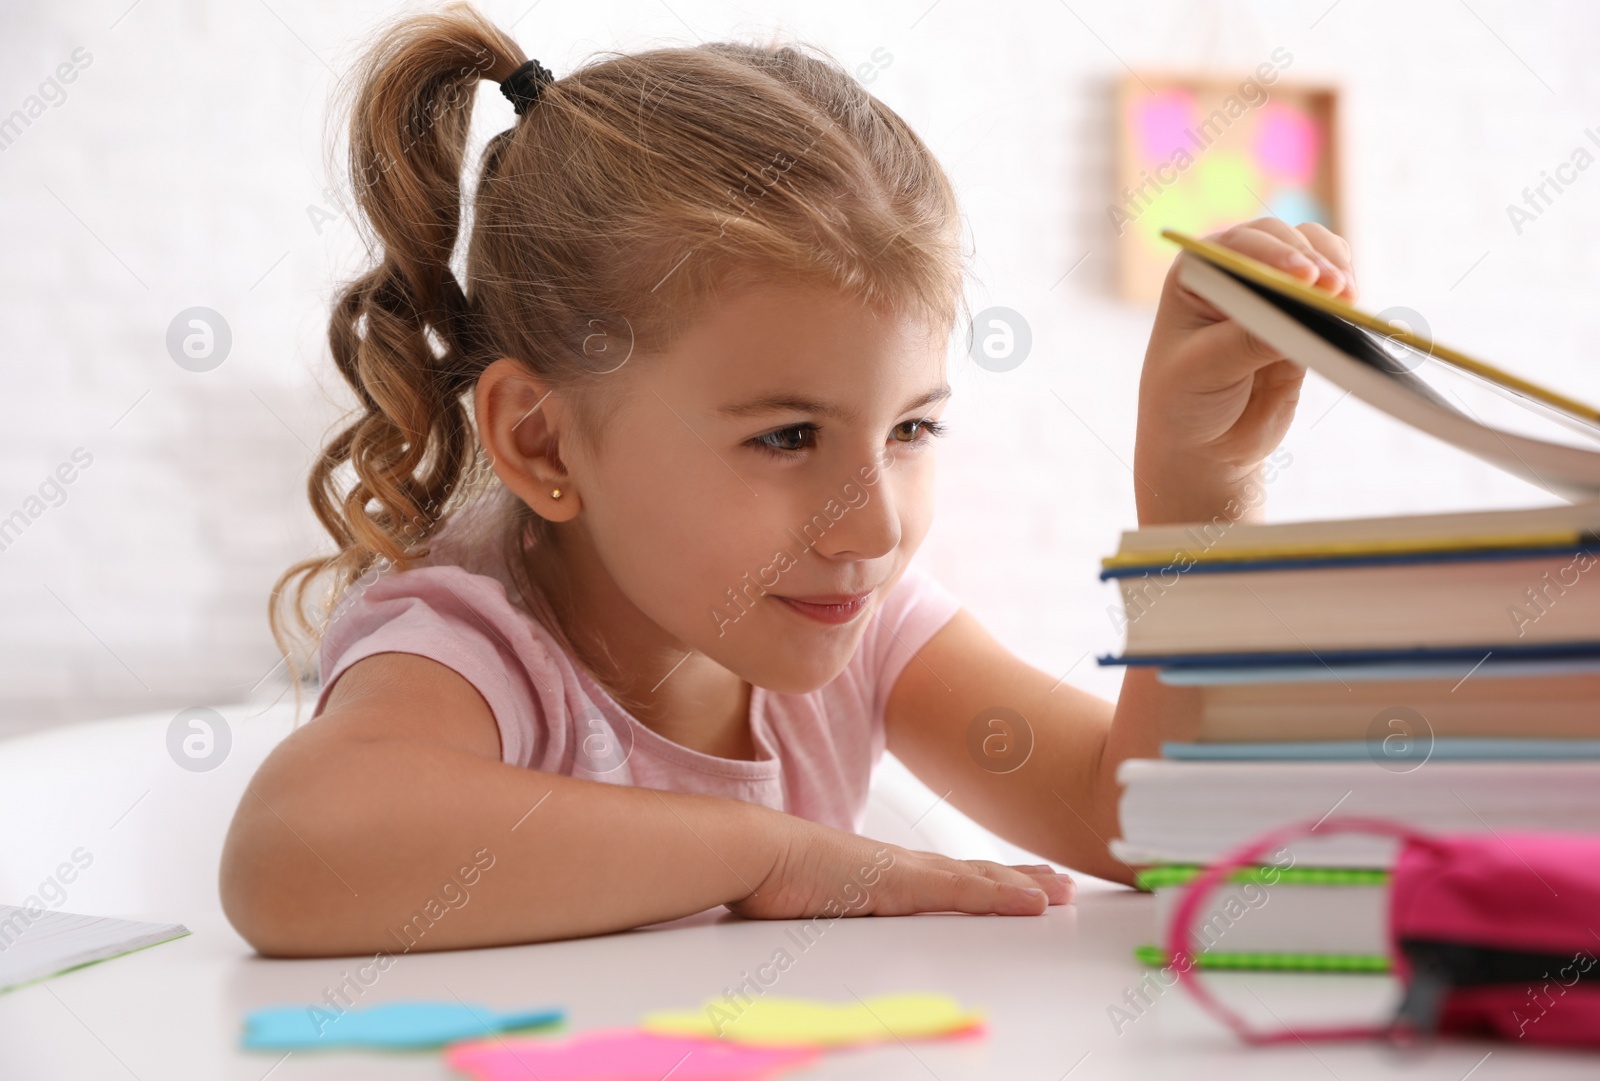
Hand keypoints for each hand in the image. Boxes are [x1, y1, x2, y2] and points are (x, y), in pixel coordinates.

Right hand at [727, 818, 1074, 919]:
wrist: (753, 853)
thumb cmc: (774, 877)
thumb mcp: (817, 904)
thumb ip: (836, 913)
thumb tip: (833, 928)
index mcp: (885, 875)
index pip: (948, 879)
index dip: (987, 882)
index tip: (1019, 885)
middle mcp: (902, 868)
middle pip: (974, 874)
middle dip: (1019, 880)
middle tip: (1062, 885)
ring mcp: (905, 873)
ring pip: (979, 880)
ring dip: (1023, 886)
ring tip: (1062, 892)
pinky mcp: (903, 882)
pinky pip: (964, 892)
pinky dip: (1002, 896)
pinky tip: (1032, 902)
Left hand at [1134, 217, 1356, 525]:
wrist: (1205, 444)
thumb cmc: (1185, 401)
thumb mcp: (1205, 369)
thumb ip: (1247, 339)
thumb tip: (1299, 313)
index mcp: (1195, 274)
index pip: (1238, 247)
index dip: (1274, 254)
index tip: (1303, 275)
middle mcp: (1233, 273)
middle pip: (1282, 242)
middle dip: (1313, 261)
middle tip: (1337, 289)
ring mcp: (1270, 291)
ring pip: (1313, 255)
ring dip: (1336, 268)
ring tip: (1349, 298)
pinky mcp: (1301, 317)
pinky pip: (1330, 290)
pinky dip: (1345, 290)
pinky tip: (1352, 306)